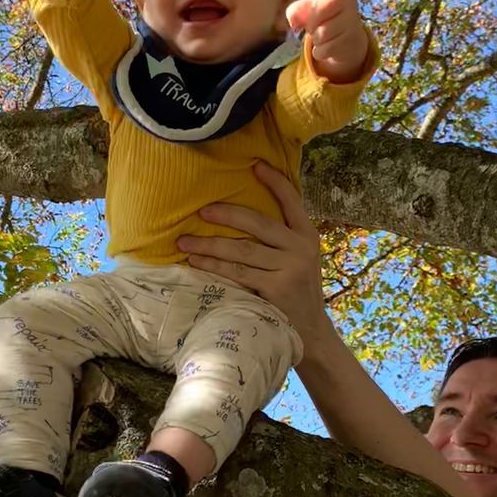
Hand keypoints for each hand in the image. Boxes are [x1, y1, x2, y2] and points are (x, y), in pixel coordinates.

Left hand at [177, 161, 334, 357]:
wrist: (311, 331)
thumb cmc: (298, 290)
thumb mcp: (301, 258)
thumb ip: (283, 238)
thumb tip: (244, 213)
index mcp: (307, 235)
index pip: (293, 201)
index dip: (275, 182)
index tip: (255, 165)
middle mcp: (300, 249)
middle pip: (259, 224)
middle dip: (227, 215)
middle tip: (201, 211)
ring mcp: (289, 269)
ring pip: (243, 251)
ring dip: (210, 245)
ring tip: (185, 241)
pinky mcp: (275, 289)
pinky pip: (238, 274)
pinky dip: (215, 267)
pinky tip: (197, 261)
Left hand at [285, 0, 367, 82]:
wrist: (349, 43)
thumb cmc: (325, 22)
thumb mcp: (310, 14)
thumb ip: (297, 12)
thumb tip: (293, 22)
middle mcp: (344, 0)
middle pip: (317, 13)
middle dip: (312, 24)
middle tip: (318, 25)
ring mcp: (349, 19)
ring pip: (320, 34)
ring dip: (316, 40)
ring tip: (325, 36)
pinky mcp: (350, 37)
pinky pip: (324, 48)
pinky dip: (321, 51)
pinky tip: (329, 46)